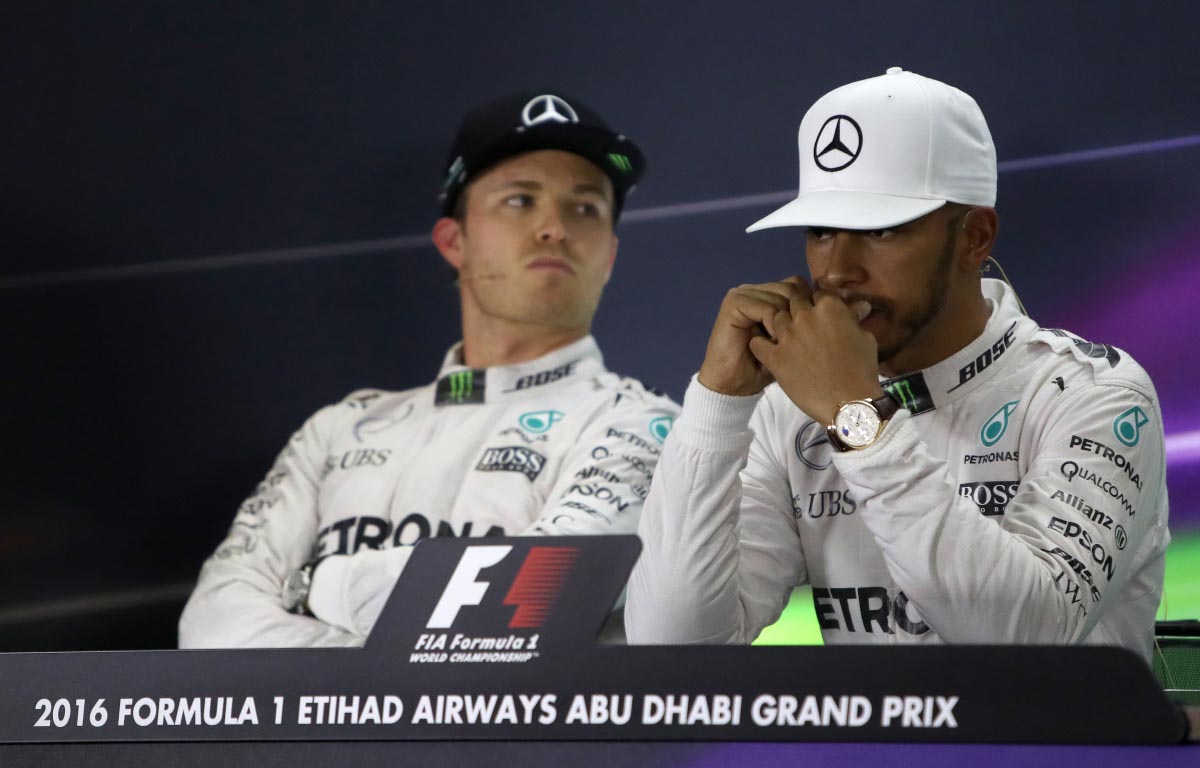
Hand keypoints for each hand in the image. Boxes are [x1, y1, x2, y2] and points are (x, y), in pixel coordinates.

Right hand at [697, 276, 811, 396]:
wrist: (733, 385)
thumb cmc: (765, 368)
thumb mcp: (794, 343)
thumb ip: (814, 321)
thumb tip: (853, 305)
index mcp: (769, 293)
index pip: (799, 285)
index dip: (811, 306)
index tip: (817, 334)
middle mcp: (756, 289)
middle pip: (792, 287)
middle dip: (800, 315)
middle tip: (797, 342)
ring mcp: (743, 294)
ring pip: (782, 297)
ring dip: (788, 324)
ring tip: (784, 345)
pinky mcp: (734, 304)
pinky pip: (767, 308)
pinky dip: (774, 327)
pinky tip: (774, 342)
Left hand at [746, 283, 881, 423]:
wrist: (848, 403)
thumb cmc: (862, 370)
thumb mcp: (865, 338)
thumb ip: (855, 318)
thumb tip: (860, 305)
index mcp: (829, 307)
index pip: (815, 293)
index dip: (816, 303)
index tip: (818, 315)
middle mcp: (805, 315)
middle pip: (793, 302)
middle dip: (797, 311)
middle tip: (803, 327)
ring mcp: (787, 336)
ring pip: (775, 318)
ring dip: (780, 326)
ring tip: (787, 339)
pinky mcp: (774, 357)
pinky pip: (757, 342)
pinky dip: (760, 343)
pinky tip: (767, 349)